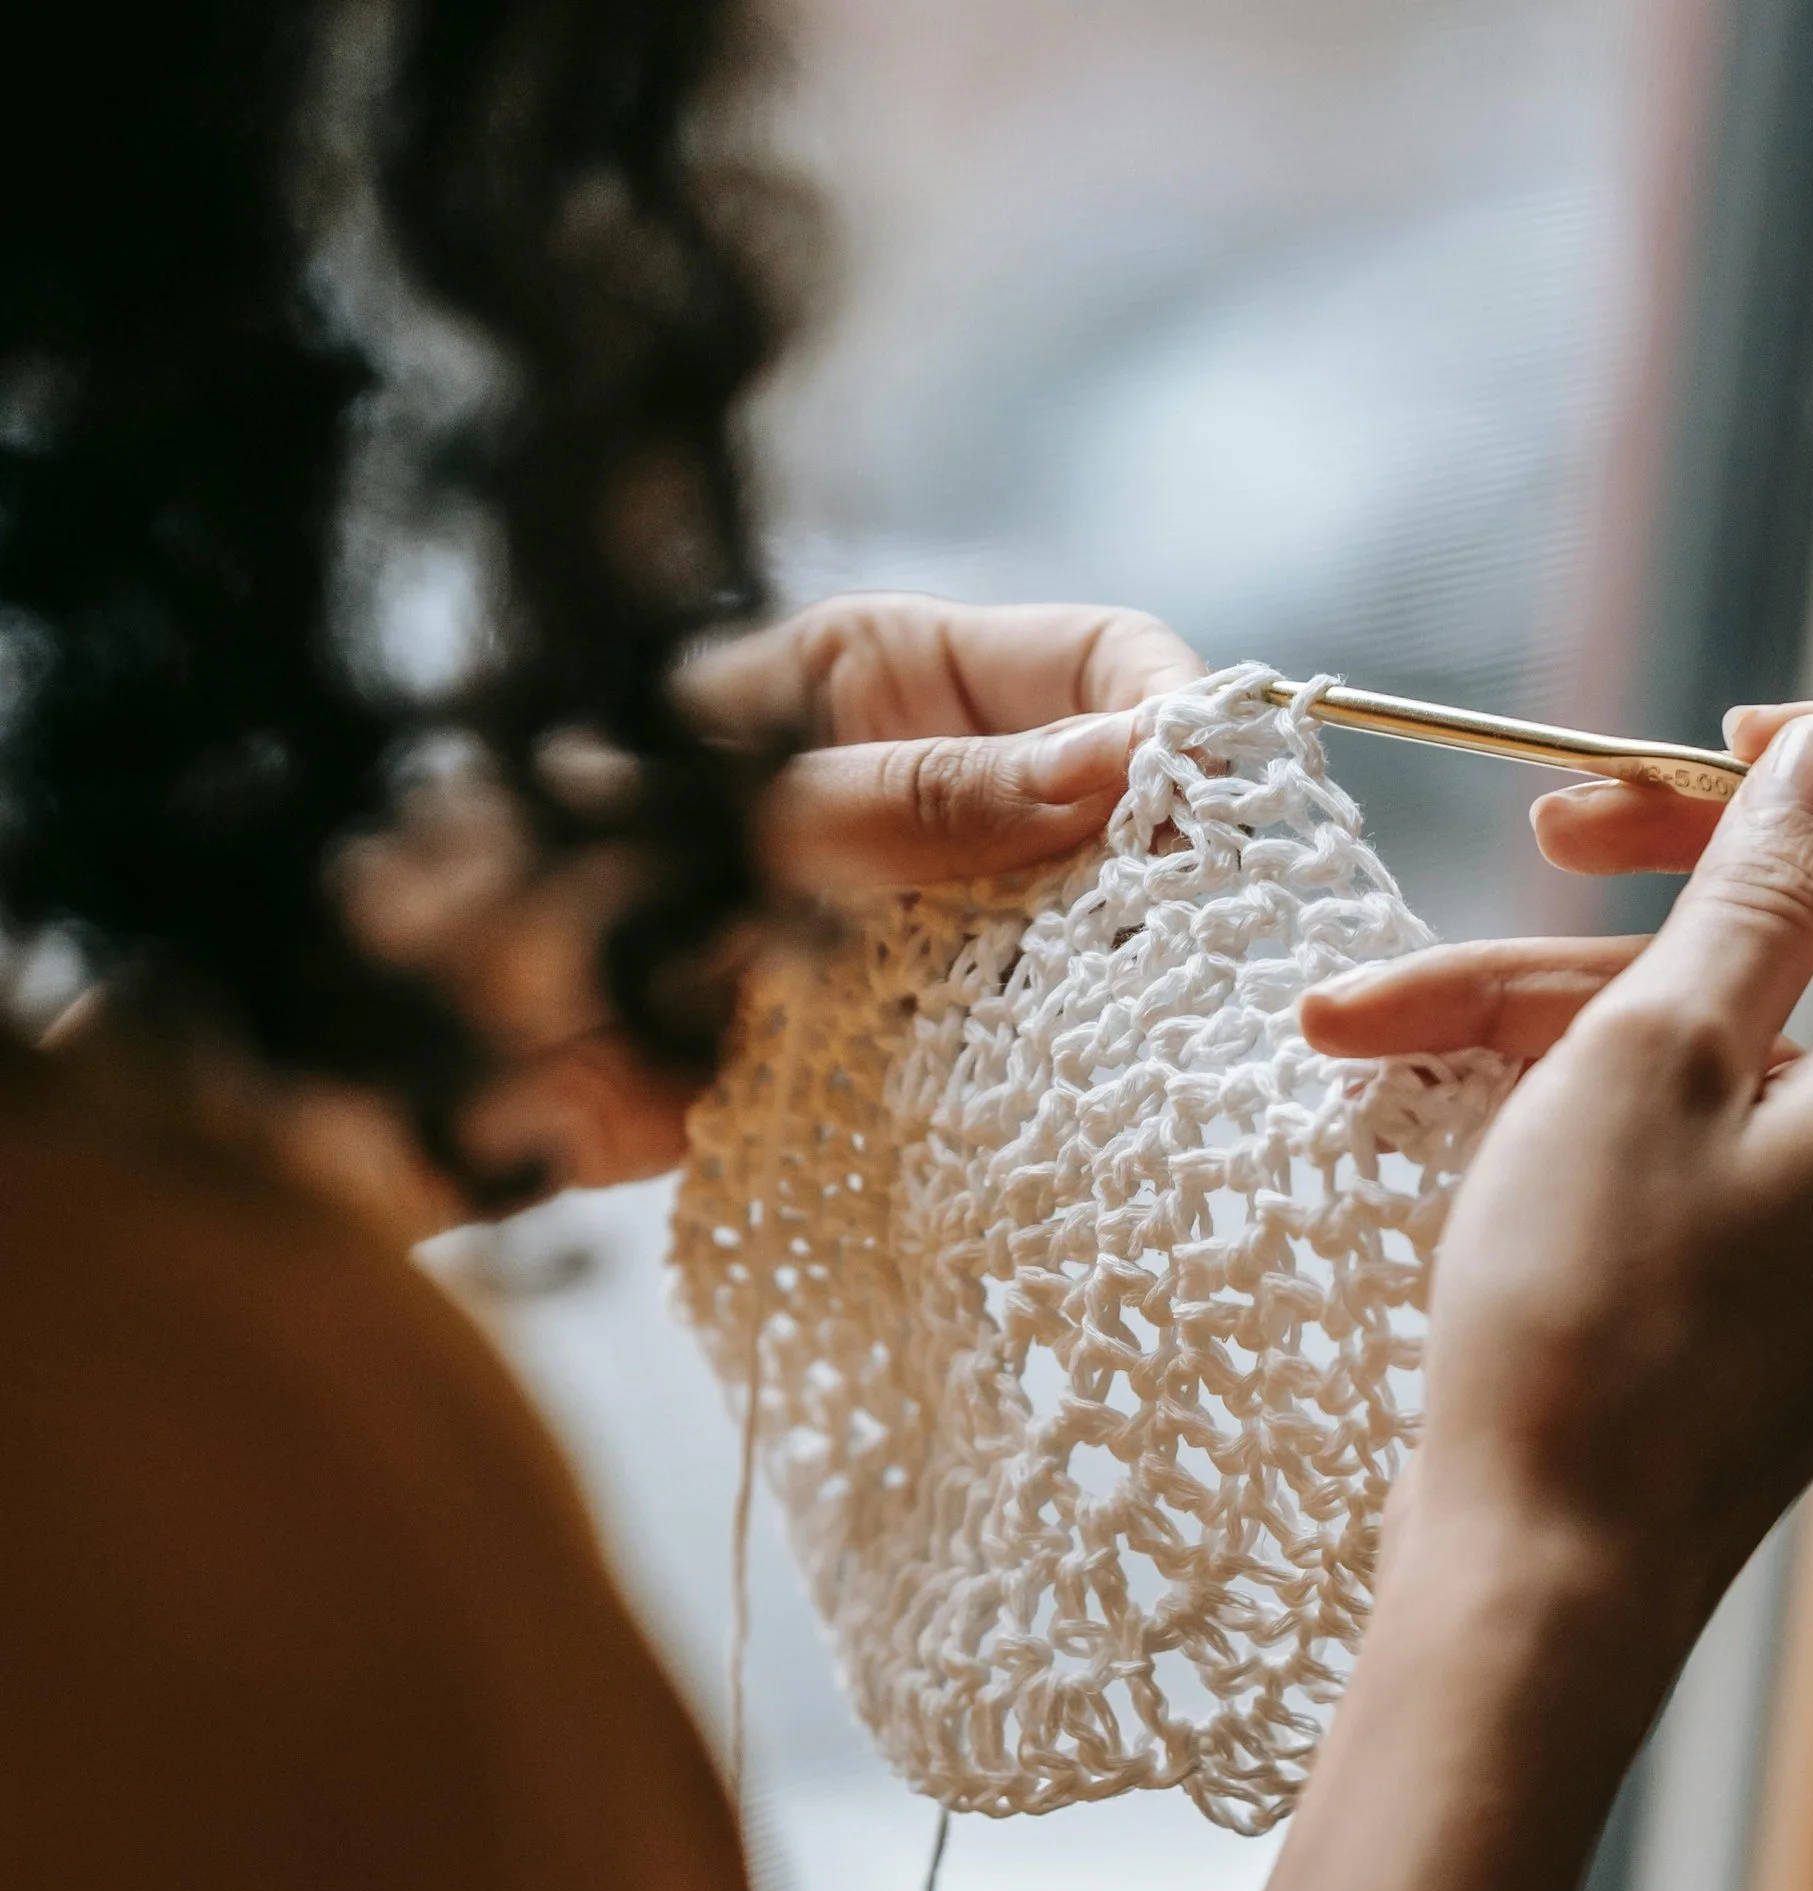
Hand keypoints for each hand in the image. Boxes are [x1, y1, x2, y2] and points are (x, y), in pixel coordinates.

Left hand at [364, 594, 1203, 1210]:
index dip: (1177, 729)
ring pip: (1078, 952)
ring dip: (1122, 999)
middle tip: (1231, 959)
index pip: (1098, 668)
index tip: (1221, 818)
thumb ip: (920, 802)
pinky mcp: (888, 1060)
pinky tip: (1086, 1126)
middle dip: (1179, 880)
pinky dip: (1049, 1101)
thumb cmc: (528, 889)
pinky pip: (1009, 1074)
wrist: (405, 1069)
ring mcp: (911, 930)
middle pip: (1112, 819)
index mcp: (882, 680)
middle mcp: (918, 798)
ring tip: (1172, 1049)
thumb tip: (1126, 772)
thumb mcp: (732, 817)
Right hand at [1303, 704, 1812, 1735]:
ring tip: (1371, 1005)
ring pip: (1749, 1026)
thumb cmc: (1597, 1324)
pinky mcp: (1789, 1270)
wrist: (1546, 1573)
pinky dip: (1586, 1080)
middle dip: (1705, 850)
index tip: (1768, 747)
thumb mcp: (1658, 1051)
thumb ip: (1762, 884)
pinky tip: (1414, 1064)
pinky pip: (1717, 1119)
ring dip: (1570, 987)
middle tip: (1561, 820)